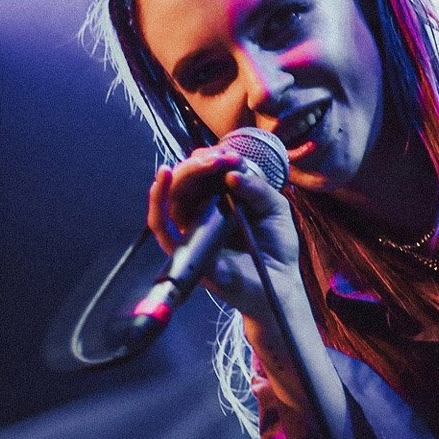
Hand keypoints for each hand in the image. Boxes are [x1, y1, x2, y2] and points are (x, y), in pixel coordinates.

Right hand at [148, 145, 301, 320]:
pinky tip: (164, 178)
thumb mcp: (274, 207)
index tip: (230, 155)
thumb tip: (231, 174)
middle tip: (219, 158)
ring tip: (203, 162)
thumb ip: (257, 188)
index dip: (210, 158)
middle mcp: (202, 214)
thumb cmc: (276, 246)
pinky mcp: (188, 251)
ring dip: (184, 174)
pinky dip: (157, 203)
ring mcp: (193, 232)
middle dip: (197, 164)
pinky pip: (162, 229)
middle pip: (184, 182)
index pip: (202, 173)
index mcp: (220, 201)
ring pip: (172, 198)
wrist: (280, 283)